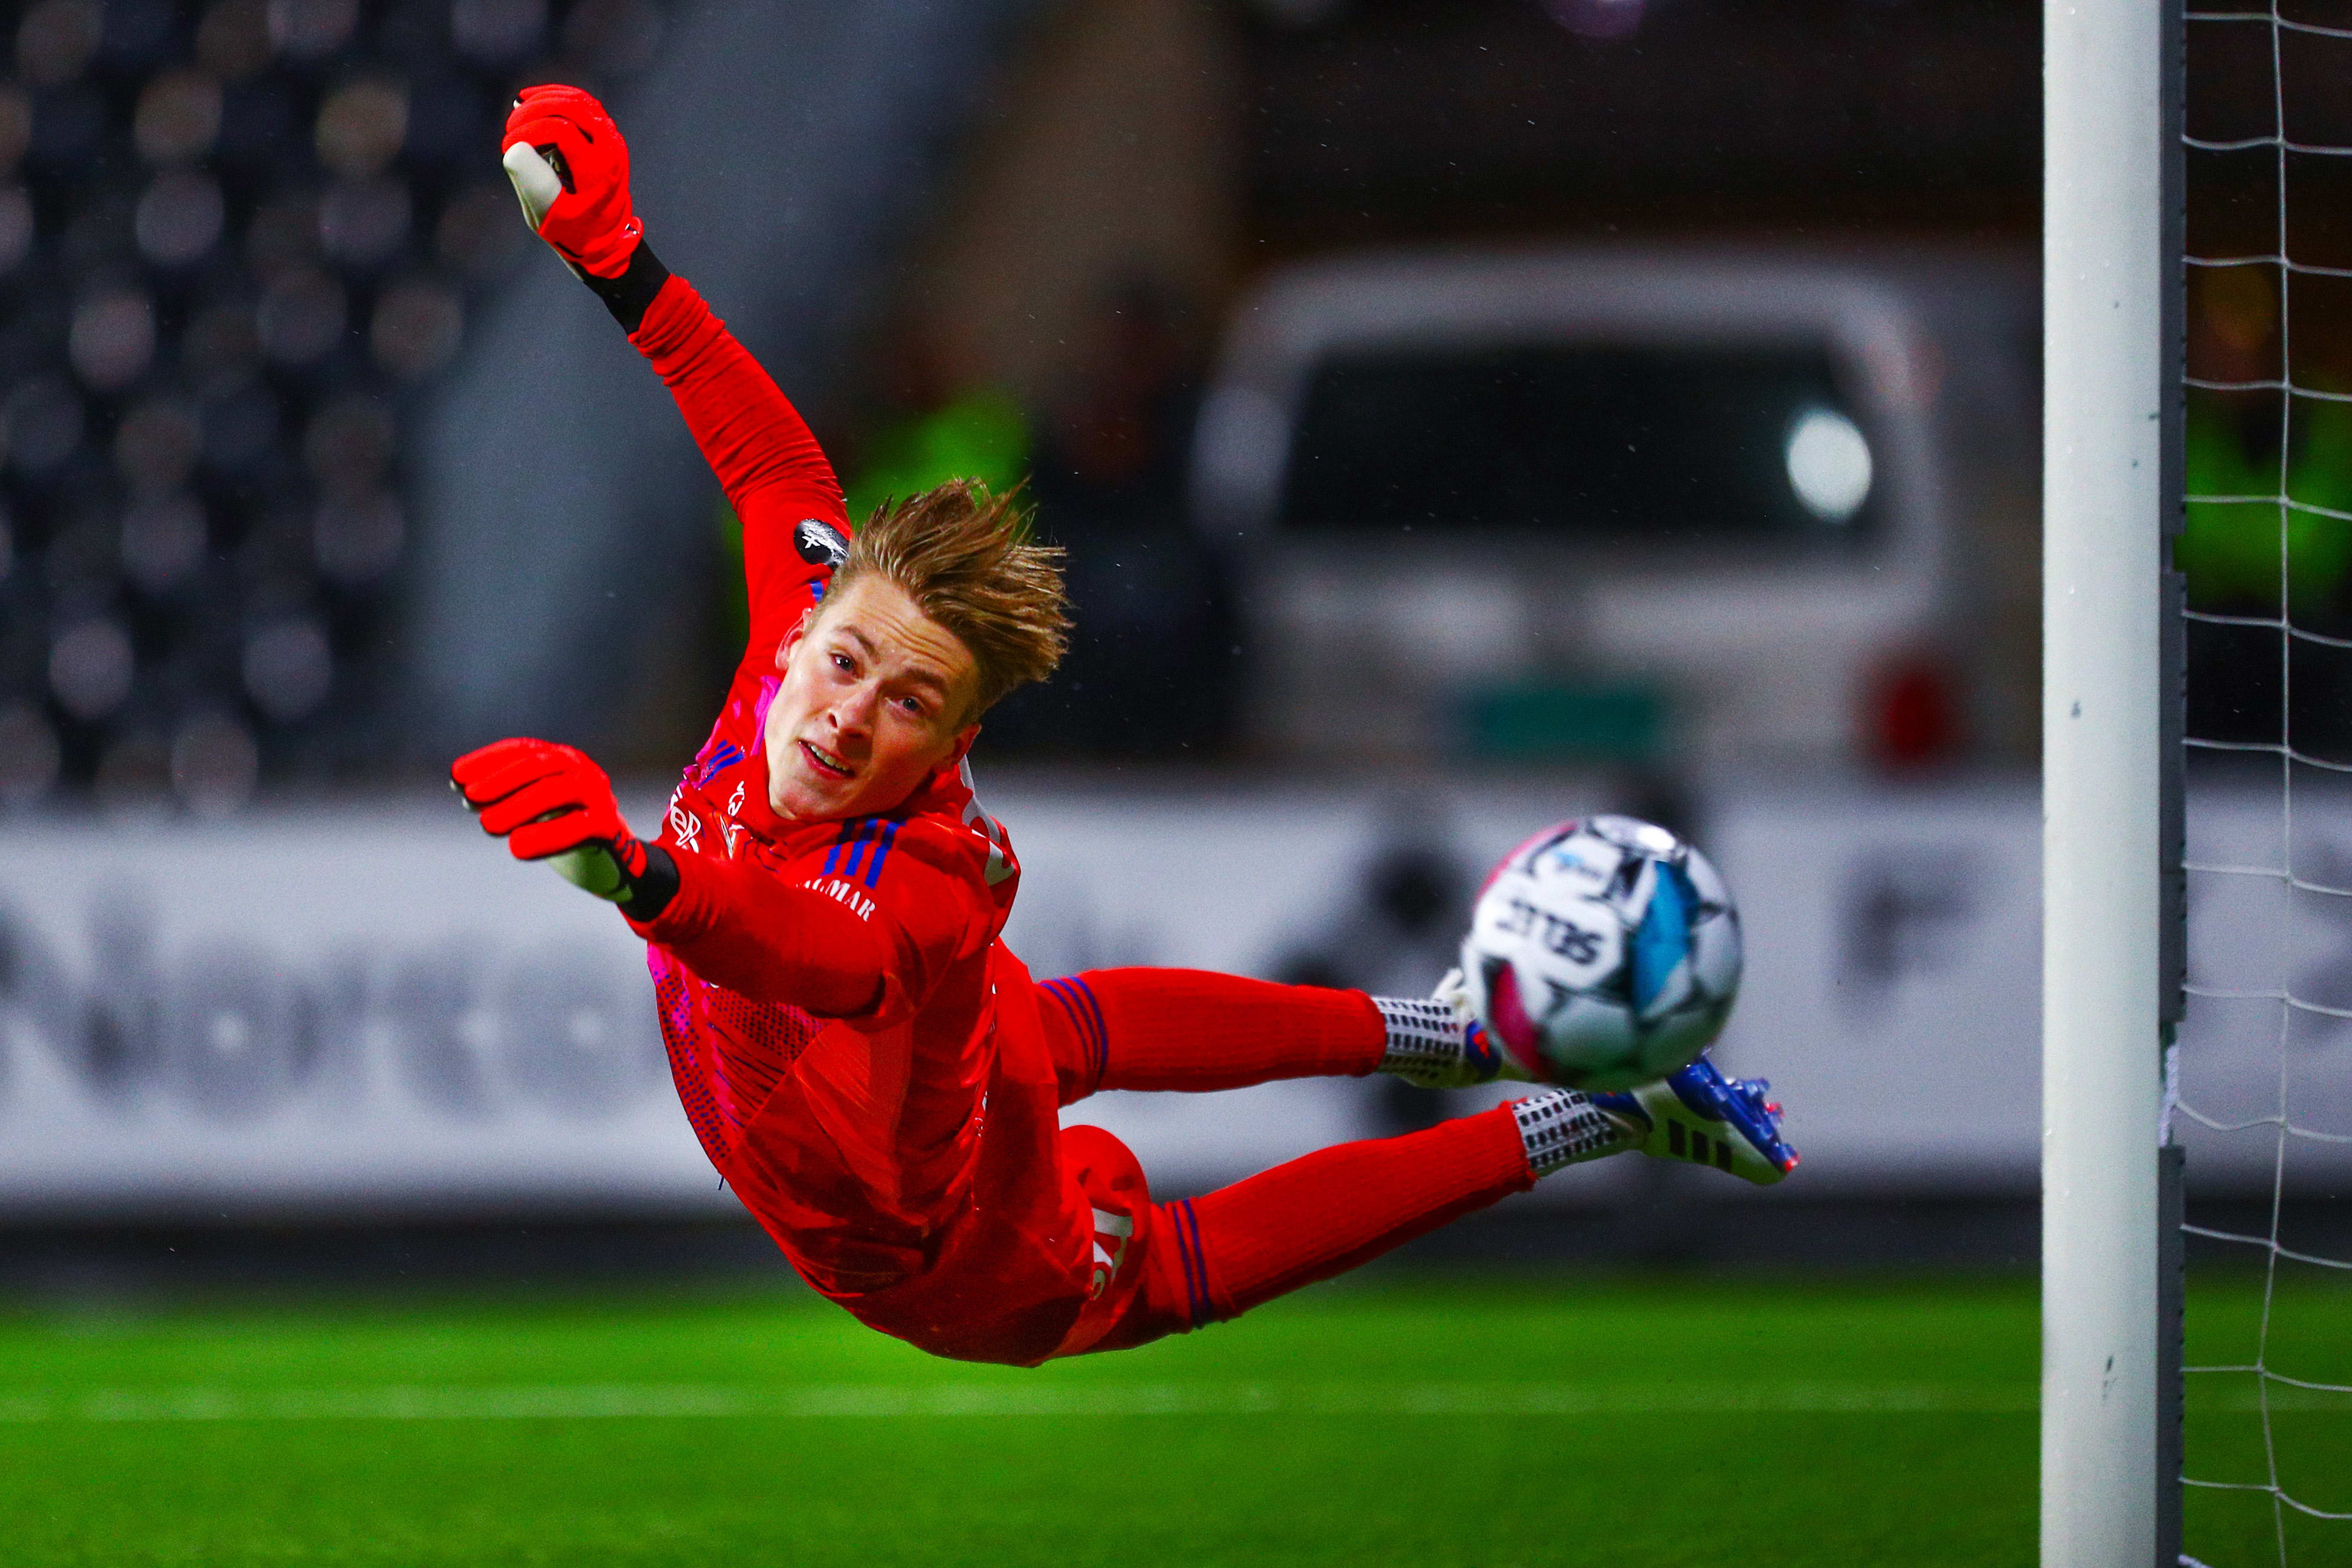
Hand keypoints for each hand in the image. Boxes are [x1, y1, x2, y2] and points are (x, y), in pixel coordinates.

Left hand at [451, 737, 651, 902]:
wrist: (614, 862)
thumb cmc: (564, 830)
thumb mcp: (530, 810)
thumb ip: (500, 799)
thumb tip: (461, 789)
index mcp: (562, 760)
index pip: (524, 749)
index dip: (488, 759)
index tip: (457, 776)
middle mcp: (582, 771)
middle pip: (541, 765)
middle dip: (502, 779)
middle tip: (470, 798)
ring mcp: (599, 797)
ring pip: (558, 791)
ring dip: (518, 806)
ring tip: (487, 826)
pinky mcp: (610, 827)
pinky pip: (580, 827)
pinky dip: (546, 836)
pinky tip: (516, 848)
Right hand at [500, 84, 642, 278]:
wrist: (602, 237)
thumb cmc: (572, 230)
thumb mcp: (549, 215)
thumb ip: (533, 183)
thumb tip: (515, 147)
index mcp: (598, 170)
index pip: (562, 129)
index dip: (529, 131)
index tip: (508, 146)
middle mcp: (609, 149)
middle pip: (573, 106)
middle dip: (535, 109)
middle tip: (512, 125)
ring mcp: (610, 140)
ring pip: (579, 100)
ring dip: (545, 99)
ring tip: (518, 109)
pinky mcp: (603, 135)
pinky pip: (581, 104)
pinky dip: (555, 98)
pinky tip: (529, 101)